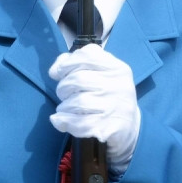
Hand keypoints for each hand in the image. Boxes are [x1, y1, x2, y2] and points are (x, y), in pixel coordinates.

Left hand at [48, 44, 140, 175]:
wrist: (127, 125)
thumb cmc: (105, 92)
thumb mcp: (97, 72)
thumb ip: (73, 62)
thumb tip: (54, 71)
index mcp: (116, 68)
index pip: (86, 55)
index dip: (67, 64)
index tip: (63, 73)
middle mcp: (118, 85)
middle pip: (77, 79)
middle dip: (63, 87)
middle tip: (65, 94)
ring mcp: (114, 107)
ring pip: (76, 102)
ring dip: (64, 106)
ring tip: (67, 108)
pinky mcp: (107, 127)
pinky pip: (77, 123)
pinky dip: (63, 121)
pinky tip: (61, 120)